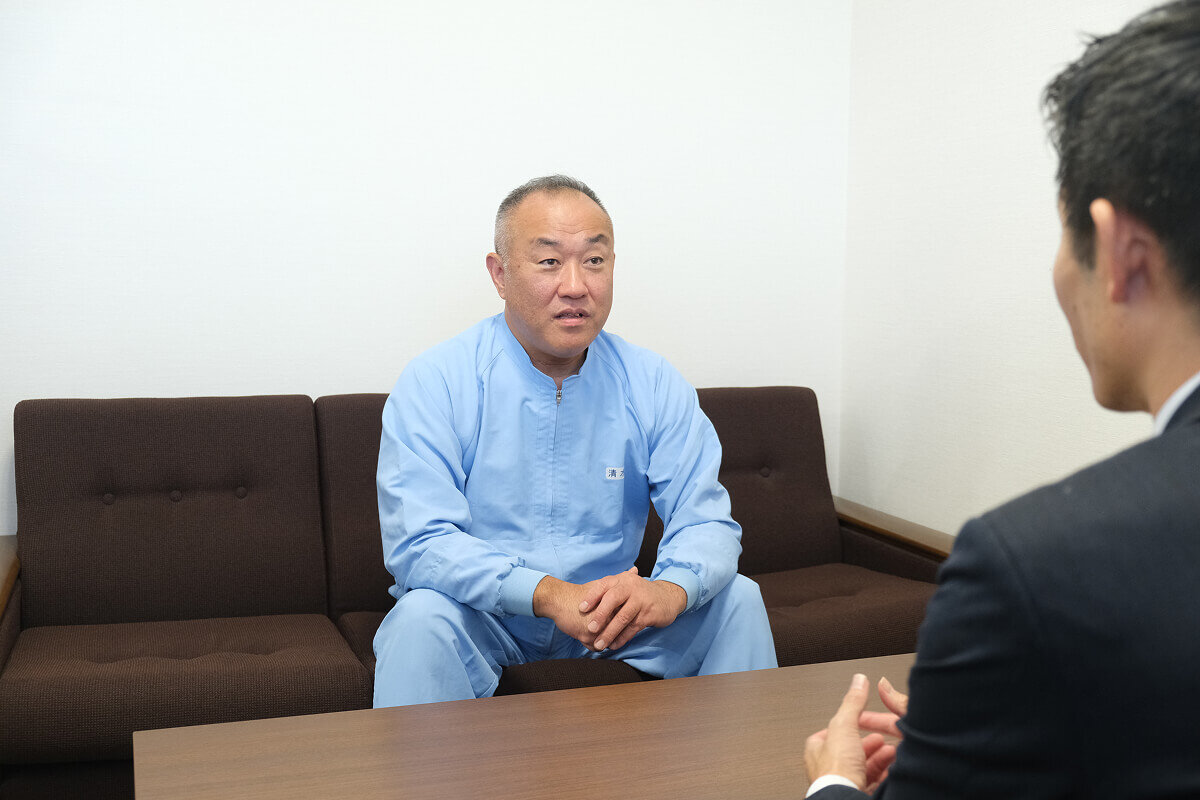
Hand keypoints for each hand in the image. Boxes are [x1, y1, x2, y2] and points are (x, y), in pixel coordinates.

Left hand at [579, 568, 686, 651]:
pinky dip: (622, 638)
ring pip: (623, 617)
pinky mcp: (649, 614)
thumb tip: (582, 603)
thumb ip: (608, 592)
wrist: (667, 597)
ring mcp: (641, 600)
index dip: (591, 597)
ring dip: (610, 632)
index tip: (581, 609)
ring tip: (599, 644)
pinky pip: (633, 627)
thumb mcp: (625, 586)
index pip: (604, 585)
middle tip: (590, 629)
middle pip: (613, 599)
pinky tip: (614, 645)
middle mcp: (631, 587)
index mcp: (622, 579)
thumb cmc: (639, 594)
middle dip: (600, 615)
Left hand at [805, 673, 900, 791]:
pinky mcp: (855, 793)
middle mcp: (827, 767)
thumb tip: (858, 681)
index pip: (834, 732)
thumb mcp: (844, 726)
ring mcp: (841, 782)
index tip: (865, 721)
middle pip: (851, 749)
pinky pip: (872, 782)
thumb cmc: (835, 771)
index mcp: (817, 750)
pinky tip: (892, 769)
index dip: (852, 724)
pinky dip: (884, 774)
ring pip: (863, 766)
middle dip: (869, 743)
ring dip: (879, 757)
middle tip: (882, 738)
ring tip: (892, 751)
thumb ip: (852, 703)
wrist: (845, 797)